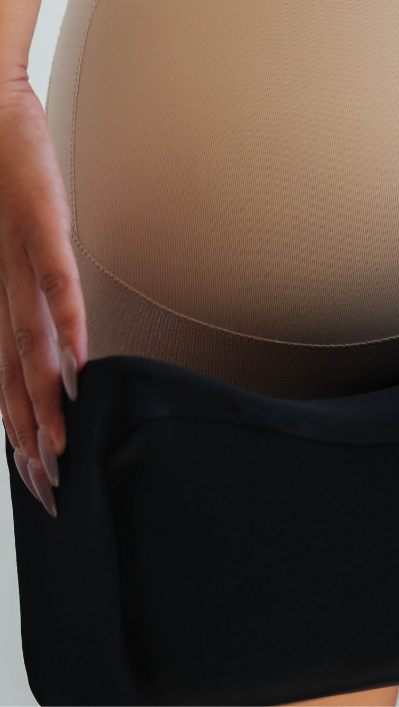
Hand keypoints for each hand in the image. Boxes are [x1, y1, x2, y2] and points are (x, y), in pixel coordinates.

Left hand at [0, 82, 85, 515]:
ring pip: (29, 343)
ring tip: (59, 444)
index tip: (39, 476)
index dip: (18, 432)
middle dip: (30, 438)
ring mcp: (18, 259)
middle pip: (13, 378)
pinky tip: (78, 361)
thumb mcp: (9, 239)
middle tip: (49, 488)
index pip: (4, 379)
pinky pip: (54, 282)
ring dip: (43, 401)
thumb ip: (31, 288)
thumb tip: (57, 330)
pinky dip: (66, 326)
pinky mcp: (38, 224)